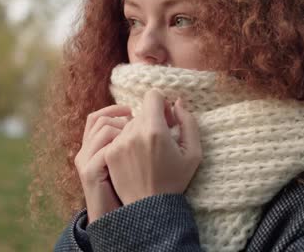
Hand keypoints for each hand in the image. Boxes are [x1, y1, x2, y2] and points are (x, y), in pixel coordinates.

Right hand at [74, 105, 131, 222]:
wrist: (116, 218)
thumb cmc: (124, 188)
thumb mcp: (124, 160)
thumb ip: (125, 140)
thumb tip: (135, 118)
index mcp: (93, 146)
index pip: (98, 116)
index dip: (115, 109)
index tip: (133, 111)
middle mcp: (86, 150)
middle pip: (100, 119)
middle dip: (122, 118)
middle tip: (140, 125)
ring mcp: (86, 160)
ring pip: (104, 129)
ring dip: (124, 130)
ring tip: (137, 140)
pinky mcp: (89, 171)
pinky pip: (105, 148)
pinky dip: (120, 146)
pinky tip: (133, 153)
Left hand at [105, 89, 201, 204]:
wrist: (149, 207)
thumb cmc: (175, 180)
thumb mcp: (193, 153)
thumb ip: (189, 122)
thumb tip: (177, 102)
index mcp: (156, 130)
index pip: (152, 95)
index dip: (162, 104)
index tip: (167, 120)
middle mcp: (134, 133)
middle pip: (141, 111)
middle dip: (152, 120)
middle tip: (160, 140)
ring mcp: (119, 143)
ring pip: (129, 124)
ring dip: (138, 131)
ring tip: (147, 153)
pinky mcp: (110, 152)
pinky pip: (119, 136)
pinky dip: (127, 143)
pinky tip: (136, 159)